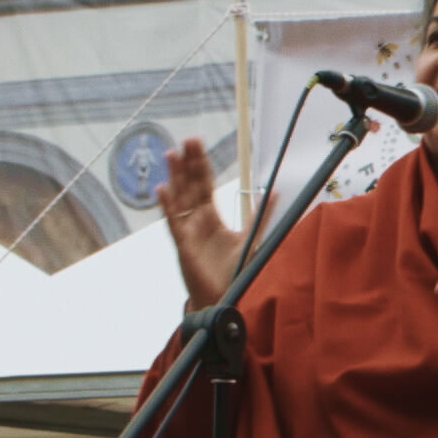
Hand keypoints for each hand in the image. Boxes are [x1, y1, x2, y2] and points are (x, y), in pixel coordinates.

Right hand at [157, 137, 262, 310]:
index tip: (196, 144)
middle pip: (191, 186)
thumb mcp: (251, 239)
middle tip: (187, 139)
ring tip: (171, 154)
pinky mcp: (183, 245)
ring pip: (180, 198)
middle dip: (189, 163)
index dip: (201, 165)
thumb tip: (275, 193)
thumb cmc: (233, 272)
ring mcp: (188, 232)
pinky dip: (168, 206)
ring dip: (175, 176)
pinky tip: (162, 189)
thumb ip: (261, 216)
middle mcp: (197, 221)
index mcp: (212, 218)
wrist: (223, 298)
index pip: (204, 185)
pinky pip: (174, 222)